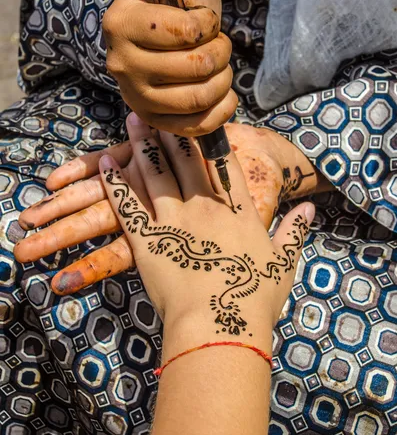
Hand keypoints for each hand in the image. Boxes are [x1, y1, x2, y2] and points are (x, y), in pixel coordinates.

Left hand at [98, 115, 314, 332]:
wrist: (218, 324)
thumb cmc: (253, 299)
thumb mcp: (283, 264)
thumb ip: (294, 231)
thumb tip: (310, 209)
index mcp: (238, 211)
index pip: (224, 164)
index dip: (212, 138)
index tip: (202, 119)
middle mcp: (204, 206)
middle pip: (186, 159)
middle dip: (172, 131)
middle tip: (159, 110)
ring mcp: (173, 219)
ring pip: (155, 172)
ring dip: (143, 145)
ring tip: (133, 121)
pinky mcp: (146, 238)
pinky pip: (127, 203)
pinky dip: (115, 182)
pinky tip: (107, 163)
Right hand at [103, 0, 236, 135]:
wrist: (160, 32)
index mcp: (121, 23)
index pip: (186, 32)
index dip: (208, 23)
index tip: (202, 17)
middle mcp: (121, 64)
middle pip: (197, 67)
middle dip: (220, 50)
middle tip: (215, 42)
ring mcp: (135, 97)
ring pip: (199, 97)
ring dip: (223, 78)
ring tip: (217, 64)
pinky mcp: (154, 120)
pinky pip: (198, 126)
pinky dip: (222, 108)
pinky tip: (221, 91)